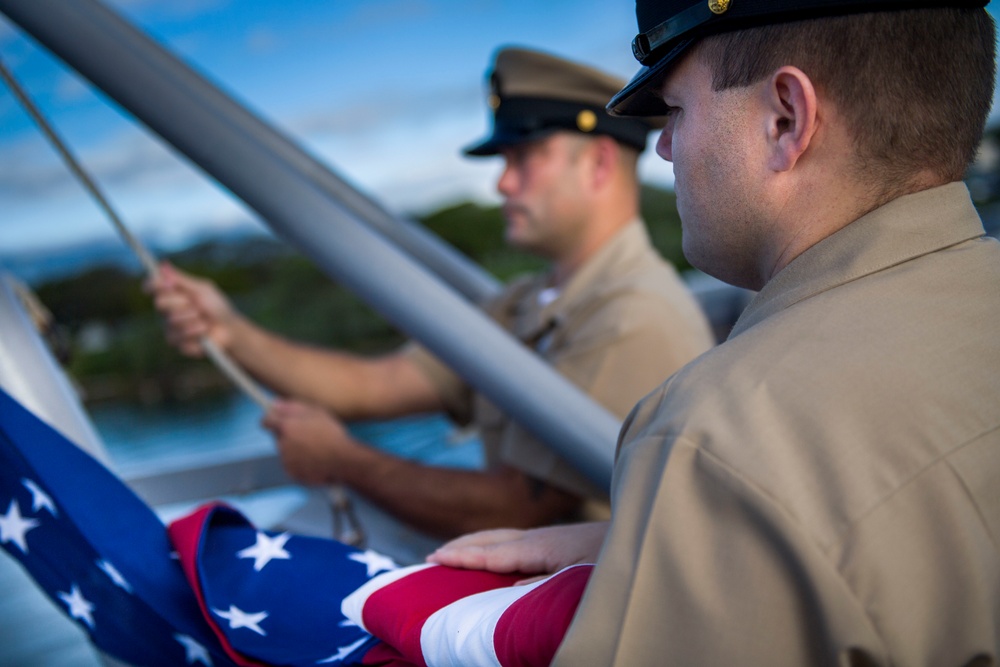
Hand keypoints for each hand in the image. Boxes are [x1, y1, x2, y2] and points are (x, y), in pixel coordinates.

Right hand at [147, 261, 238, 356]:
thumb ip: (182, 280)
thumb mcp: (202, 289)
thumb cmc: (216, 306)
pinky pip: (179, 336)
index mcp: (171, 294)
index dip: (153, 284)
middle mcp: (166, 310)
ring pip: (172, 320)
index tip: (164, 284)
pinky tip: (204, 332)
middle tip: (197, 305)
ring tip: (204, 320)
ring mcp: (169, 327)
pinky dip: (196, 332)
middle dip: (181, 303)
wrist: (229, 329)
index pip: (152, 287)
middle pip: (160, 303)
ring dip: (194, 318)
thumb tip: (163, 265)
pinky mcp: (176, 342)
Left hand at [263, 399, 363, 485]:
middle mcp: (282, 444)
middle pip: (278, 436)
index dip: (271, 419)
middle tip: (306, 434)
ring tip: (314, 448)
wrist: (342, 460)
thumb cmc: (332, 435)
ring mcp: (286, 460)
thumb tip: (275, 404)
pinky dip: (299, 463)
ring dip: (294, 449)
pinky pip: (291, 465)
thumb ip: (292, 406)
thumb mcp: (316, 412)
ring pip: (285, 451)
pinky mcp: (292, 473)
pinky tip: (313, 459)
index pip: (267, 420)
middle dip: (287, 435)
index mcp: (287, 426)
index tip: (274, 420)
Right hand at [426, 521, 607, 581]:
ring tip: (453, 551)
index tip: (434, 558)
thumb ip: (546, 583)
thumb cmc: (613, 558)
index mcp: (540, 547)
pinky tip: (493, 553)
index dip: (462, 557)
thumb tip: (512, 588)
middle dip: (461, 546)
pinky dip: (492, 543)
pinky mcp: (555, 540)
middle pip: (490, 538)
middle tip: (430, 556)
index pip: (492, 553)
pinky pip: (513, 540)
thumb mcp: (582, 576)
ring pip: (500, 536)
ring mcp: (546, 537)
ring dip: (474, 542)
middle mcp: (538, 537)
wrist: (640, 533)